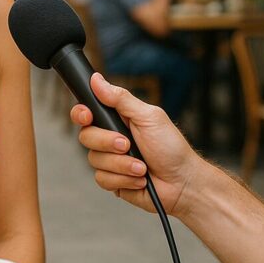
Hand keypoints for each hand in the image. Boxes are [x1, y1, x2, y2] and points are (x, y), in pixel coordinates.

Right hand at [70, 73, 199, 215]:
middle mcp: (109, 139)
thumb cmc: (171, 147)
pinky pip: (102, 179)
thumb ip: (121, 99)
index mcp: (117, 119)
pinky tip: (139, 179)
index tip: (87, 116)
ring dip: (121, 164)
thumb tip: (97, 80)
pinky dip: (123, 179)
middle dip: (107, 142)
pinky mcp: (113, 181)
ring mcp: (110, 160)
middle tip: (128, 145)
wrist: (182, 182)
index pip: (86, 112)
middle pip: (86, 136)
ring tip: (142, 167)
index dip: (81, 113)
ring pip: (94, 160)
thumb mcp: (148, 117)